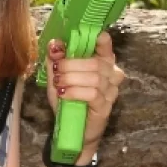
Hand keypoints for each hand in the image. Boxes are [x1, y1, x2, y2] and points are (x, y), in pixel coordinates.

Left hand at [43, 31, 125, 158]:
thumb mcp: (58, 77)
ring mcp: (111, 91)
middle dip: (71, 64)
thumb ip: (56, 59)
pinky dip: (74, 92)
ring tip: (58, 83)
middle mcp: (112, 74)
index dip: (99, 39)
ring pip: (94, 77)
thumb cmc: (68, 100)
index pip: (106, 45)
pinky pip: (93, 94)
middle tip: (56, 70)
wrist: (73, 130)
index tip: (85, 36)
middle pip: (96, 62)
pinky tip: (64, 94)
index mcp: (103, 62)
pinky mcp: (105, 106)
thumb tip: (55, 43)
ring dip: (71, 78)